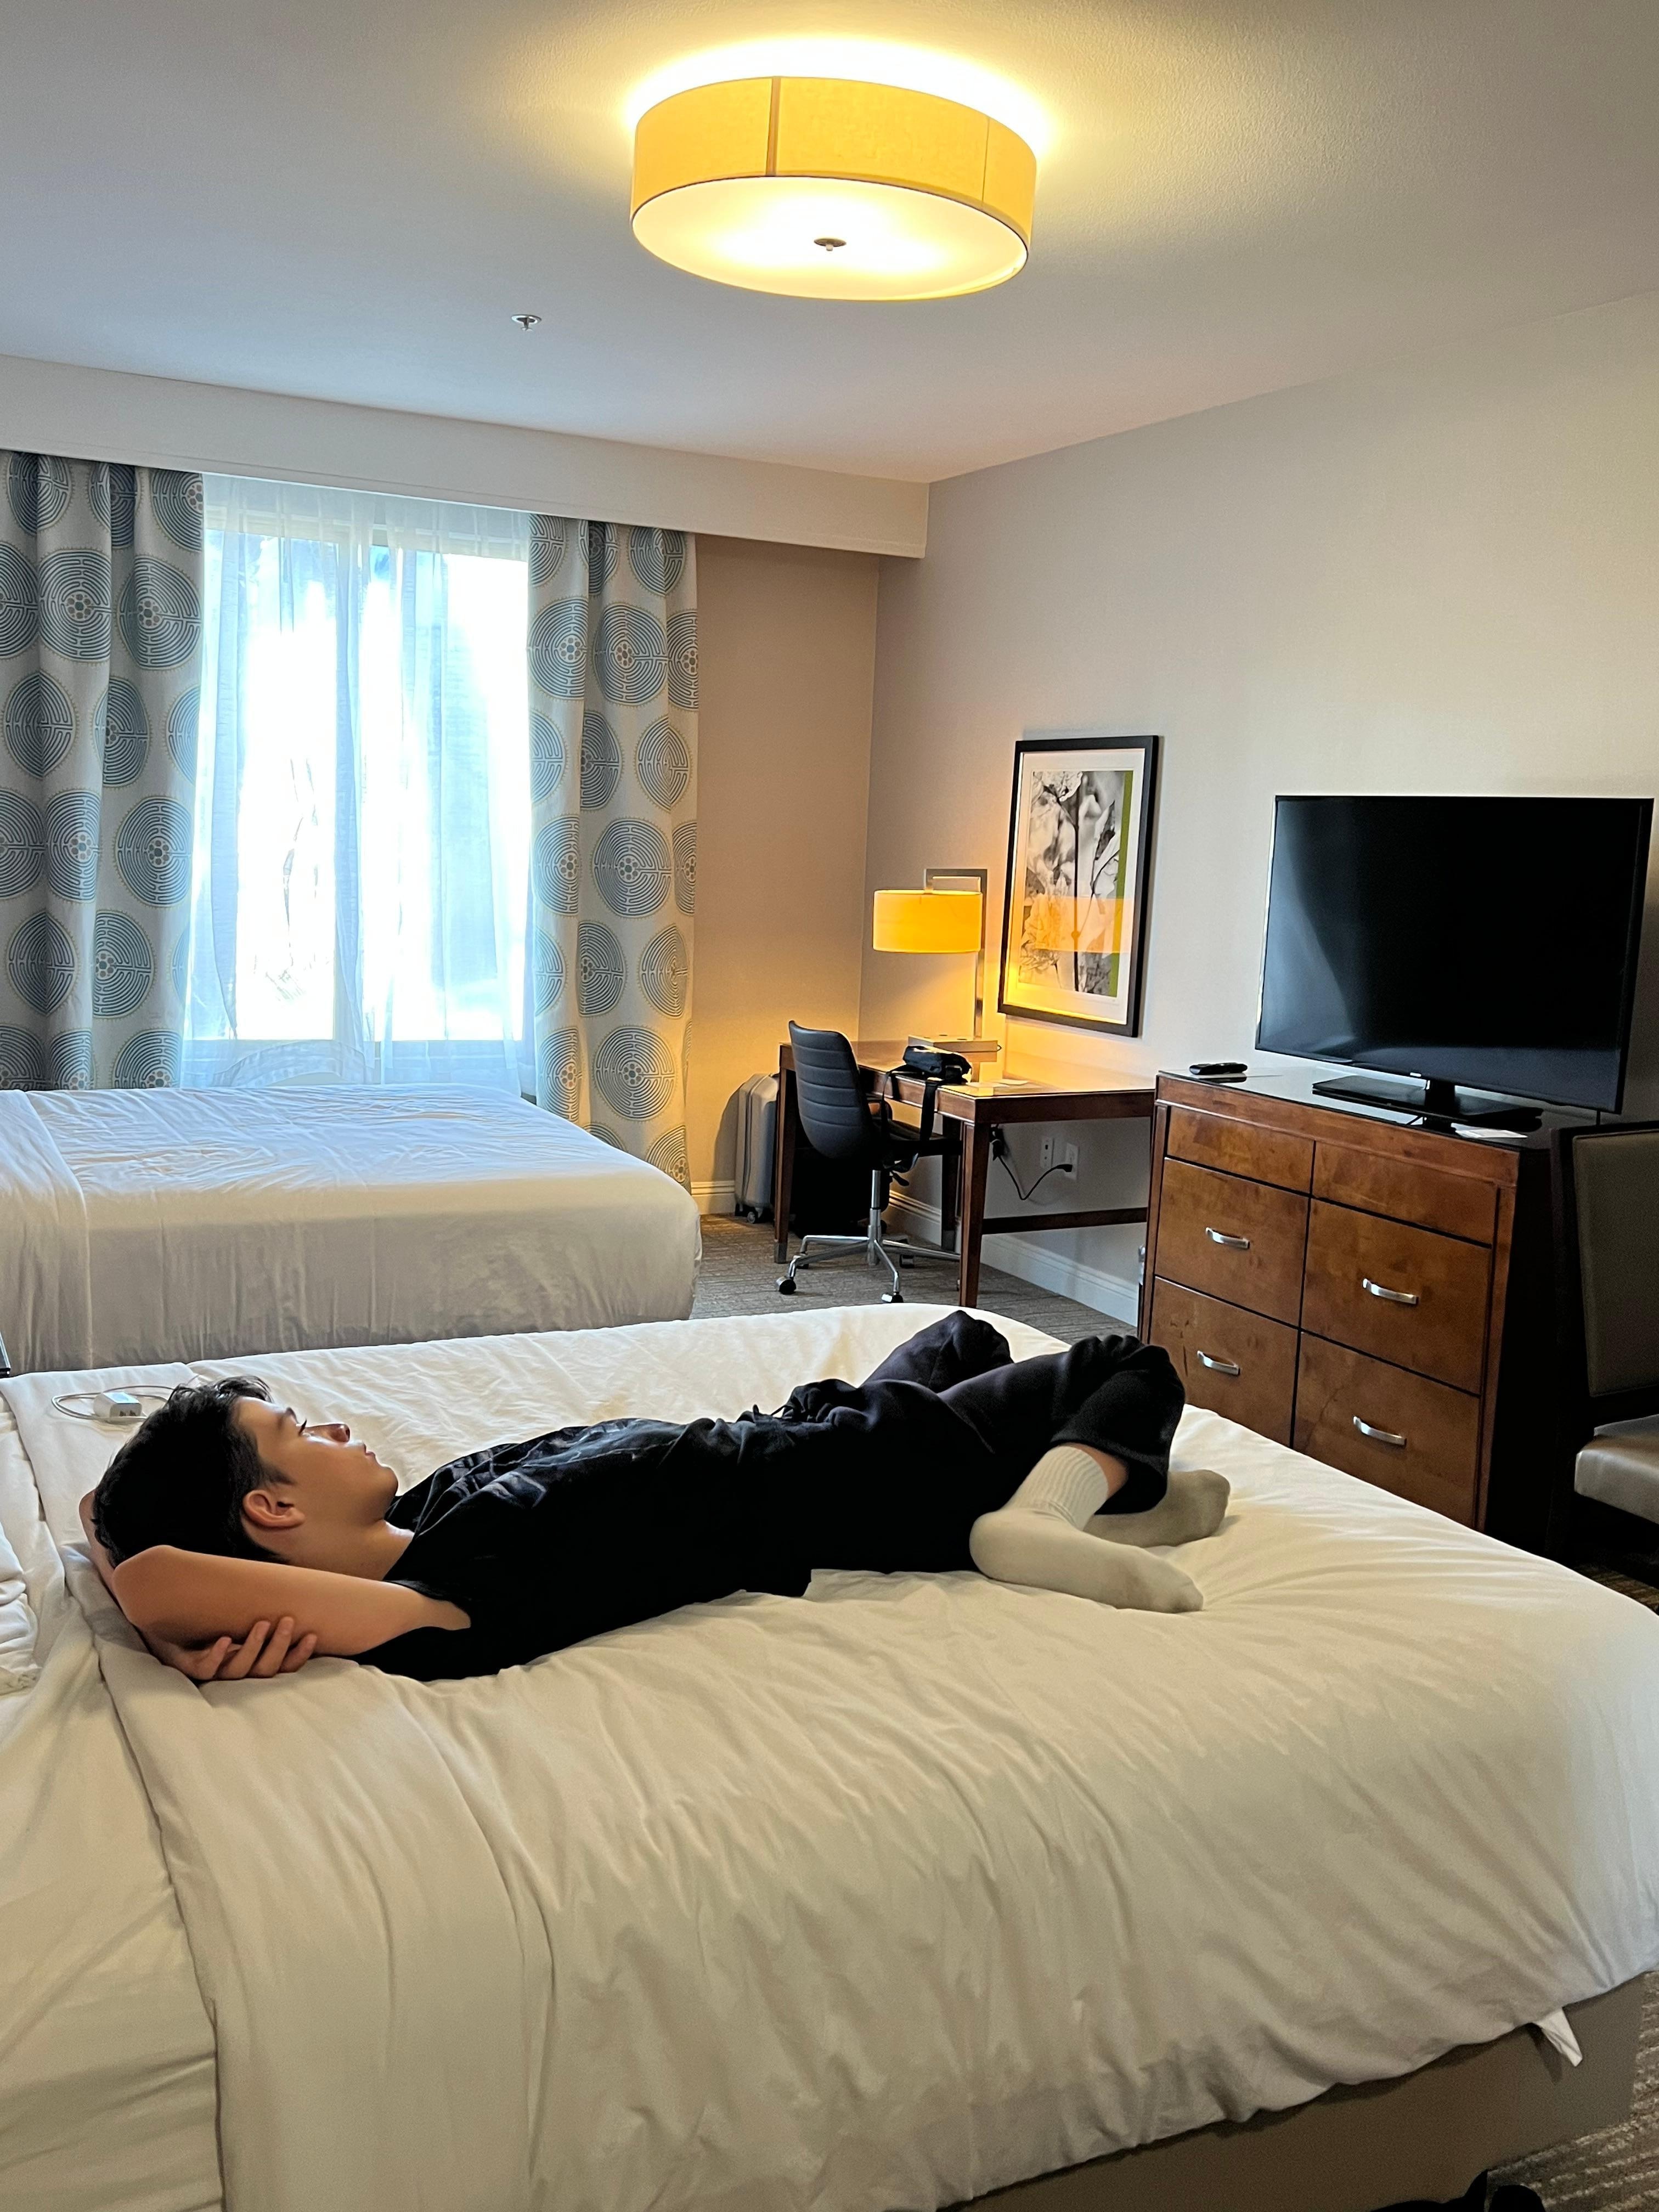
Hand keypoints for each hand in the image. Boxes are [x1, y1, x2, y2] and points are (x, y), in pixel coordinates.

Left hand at [143, 1616, 318, 1682]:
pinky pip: (204, 1668)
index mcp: (249, 1660)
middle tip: (287, 1621)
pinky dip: (215, 1656)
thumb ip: (261, 1607)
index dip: (297, 1656)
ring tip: (261, 1623)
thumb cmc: (204, 1617)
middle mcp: (233, 1669)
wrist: (160, 1618)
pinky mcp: (187, 1665)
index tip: (312, 1636)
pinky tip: (224, 1640)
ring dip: (251, 1648)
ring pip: (237, 1671)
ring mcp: (211, 1669)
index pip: (280, 1666)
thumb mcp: (237, 1612)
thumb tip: (295, 1585)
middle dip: (278, 1647)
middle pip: (263, 1670)